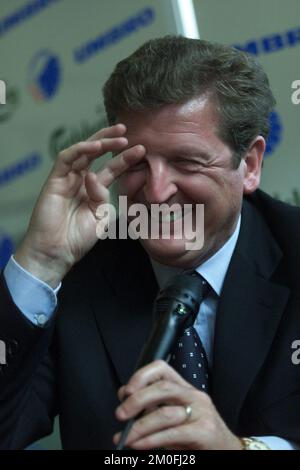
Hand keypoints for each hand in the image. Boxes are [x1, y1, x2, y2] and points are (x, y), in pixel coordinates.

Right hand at [15, 124, 145, 286]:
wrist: (57, 252)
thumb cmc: (77, 238)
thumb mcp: (100, 217)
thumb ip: (103, 196)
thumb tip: (94, 176)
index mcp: (93, 190)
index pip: (111, 168)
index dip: (125, 158)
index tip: (141, 150)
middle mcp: (80, 181)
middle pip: (96, 154)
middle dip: (111, 140)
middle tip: (127, 131)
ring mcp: (67, 179)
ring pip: (82, 152)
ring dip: (100, 141)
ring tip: (118, 136)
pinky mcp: (54, 180)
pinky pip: (66, 158)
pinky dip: (81, 150)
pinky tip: (96, 146)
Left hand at [114, 360, 241, 449]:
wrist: (228, 450)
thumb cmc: (196, 435)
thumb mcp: (176, 416)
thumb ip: (155, 408)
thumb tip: (126, 407)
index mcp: (185, 388)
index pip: (162, 368)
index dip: (141, 376)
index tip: (125, 392)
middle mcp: (194, 395)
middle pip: (162, 387)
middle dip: (136, 400)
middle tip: (120, 415)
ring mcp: (202, 412)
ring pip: (165, 413)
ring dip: (139, 427)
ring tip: (125, 438)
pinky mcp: (205, 432)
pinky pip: (172, 434)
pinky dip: (151, 440)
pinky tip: (139, 445)